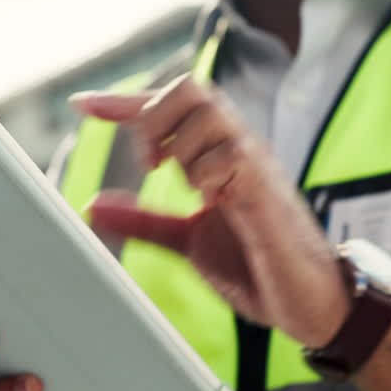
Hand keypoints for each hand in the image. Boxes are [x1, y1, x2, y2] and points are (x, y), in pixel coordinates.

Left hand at [71, 75, 349, 347]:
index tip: (81, 105)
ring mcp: (256, 164)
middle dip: (152, 118)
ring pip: (207, 111)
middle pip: (190, 88)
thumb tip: (96, 206)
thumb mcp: (187, 241)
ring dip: (181, 148)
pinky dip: (205, 175)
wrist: (309, 302)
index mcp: (219, 156)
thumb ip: (144, 221)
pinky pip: (230, 154)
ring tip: (191, 191)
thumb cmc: (259, 267)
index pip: (169, 108)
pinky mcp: (266, 190)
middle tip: (149, 166)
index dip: (122, 103)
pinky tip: (215, 202)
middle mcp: (239, 148)